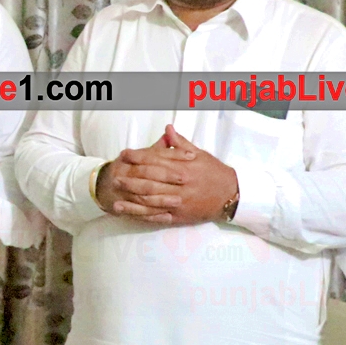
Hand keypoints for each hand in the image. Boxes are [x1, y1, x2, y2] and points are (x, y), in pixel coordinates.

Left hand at [99, 125, 237, 225]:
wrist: (231, 195)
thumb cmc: (214, 172)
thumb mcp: (200, 154)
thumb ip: (181, 143)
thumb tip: (167, 129)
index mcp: (184, 167)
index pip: (156, 161)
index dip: (138, 157)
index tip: (124, 154)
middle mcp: (180, 185)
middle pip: (150, 181)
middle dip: (131, 178)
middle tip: (114, 176)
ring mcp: (178, 202)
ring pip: (151, 201)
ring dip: (131, 199)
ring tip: (115, 195)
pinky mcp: (179, 216)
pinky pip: (156, 216)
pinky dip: (141, 215)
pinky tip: (128, 212)